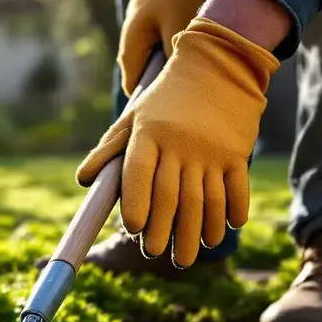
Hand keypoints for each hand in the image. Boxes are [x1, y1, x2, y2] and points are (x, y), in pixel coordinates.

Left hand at [77, 18, 280, 267]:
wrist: (220, 64)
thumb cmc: (168, 96)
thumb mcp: (136, 116)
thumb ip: (110, 148)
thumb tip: (84, 180)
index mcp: (150, 134)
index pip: (139, 174)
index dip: (135, 203)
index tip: (132, 229)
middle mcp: (181, 144)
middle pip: (172, 197)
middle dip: (163, 231)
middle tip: (155, 253)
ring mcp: (211, 151)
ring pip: (204, 202)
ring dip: (196, 234)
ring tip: (185, 257)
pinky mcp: (236, 153)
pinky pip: (235, 190)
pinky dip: (231, 214)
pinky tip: (223, 230)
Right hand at [117, 0, 204, 96]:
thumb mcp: (177, 23)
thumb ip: (175, 55)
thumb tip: (179, 85)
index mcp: (130, 55)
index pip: (136, 95)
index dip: (152, 105)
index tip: (176, 111)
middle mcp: (131, 56)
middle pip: (145, 88)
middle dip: (165, 95)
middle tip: (191, 100)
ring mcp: (140, 50)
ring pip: (155, 76)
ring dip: (172, 79)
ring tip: (193, 84)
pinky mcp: (151, 44)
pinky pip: (161, 65)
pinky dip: (174, 67)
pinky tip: (191, 66)